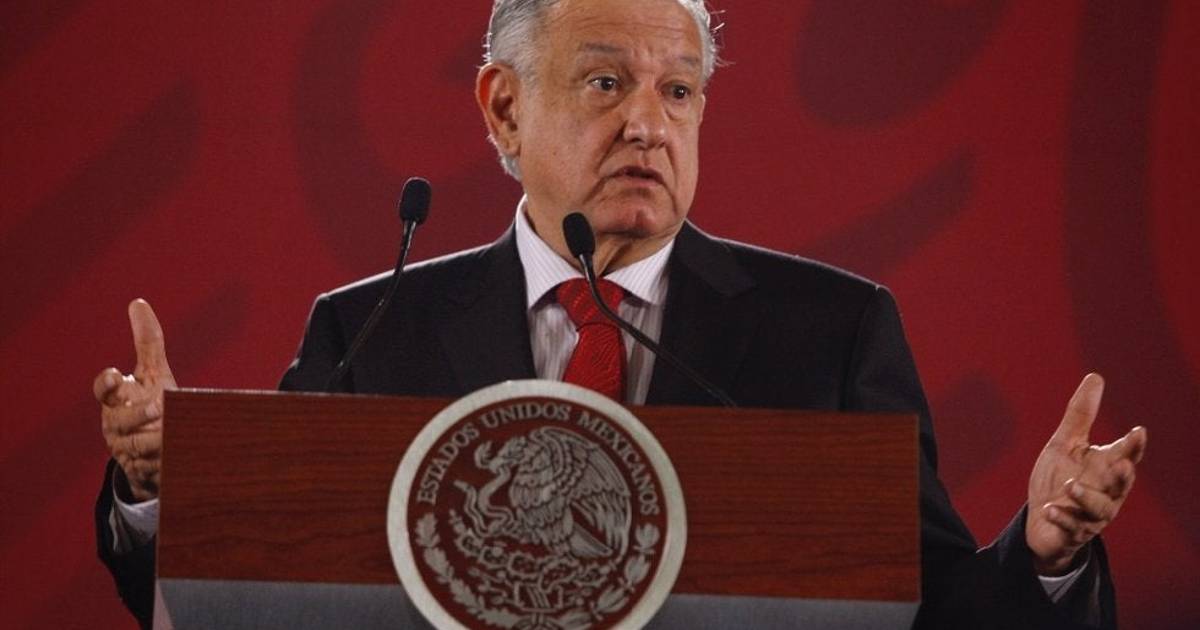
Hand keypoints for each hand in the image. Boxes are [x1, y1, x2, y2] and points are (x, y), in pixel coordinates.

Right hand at [93, 299, 176, 501]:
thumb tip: (138, 303)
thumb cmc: (152, 403)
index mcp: (117, 401)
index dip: (107, 383)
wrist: (154, 450)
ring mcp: (129, 451)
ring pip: (137, 450)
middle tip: (158, 407)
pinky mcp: (144, 473)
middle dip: (137, 415)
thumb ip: (147, 342)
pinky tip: (178, 457)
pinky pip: (153, 471)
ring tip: (172, 436)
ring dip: (155, 442)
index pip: (104, 390)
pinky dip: (165, 464)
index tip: (118, 374)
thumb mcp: (153, 373)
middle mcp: (117, 426)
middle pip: (119, 422)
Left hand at [1026, 373, 1146, 574]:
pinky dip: (1062, 517)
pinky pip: (1071, 527)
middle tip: (1122, 463)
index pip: (1125, 455)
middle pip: (1121, 485)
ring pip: (1100, 509)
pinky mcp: (1072, 532)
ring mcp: (1090, 516)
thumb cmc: (1059, 478)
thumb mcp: (1065, 444)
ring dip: (1086, 497)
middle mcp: (1105, 493)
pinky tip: (1050, 508)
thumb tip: (1095, 376)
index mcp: (1105, 469)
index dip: (1133, 445)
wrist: (1042, 521)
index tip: (1137, 431)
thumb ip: (1081, 414)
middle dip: (1123, 475)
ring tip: (1071, 485)